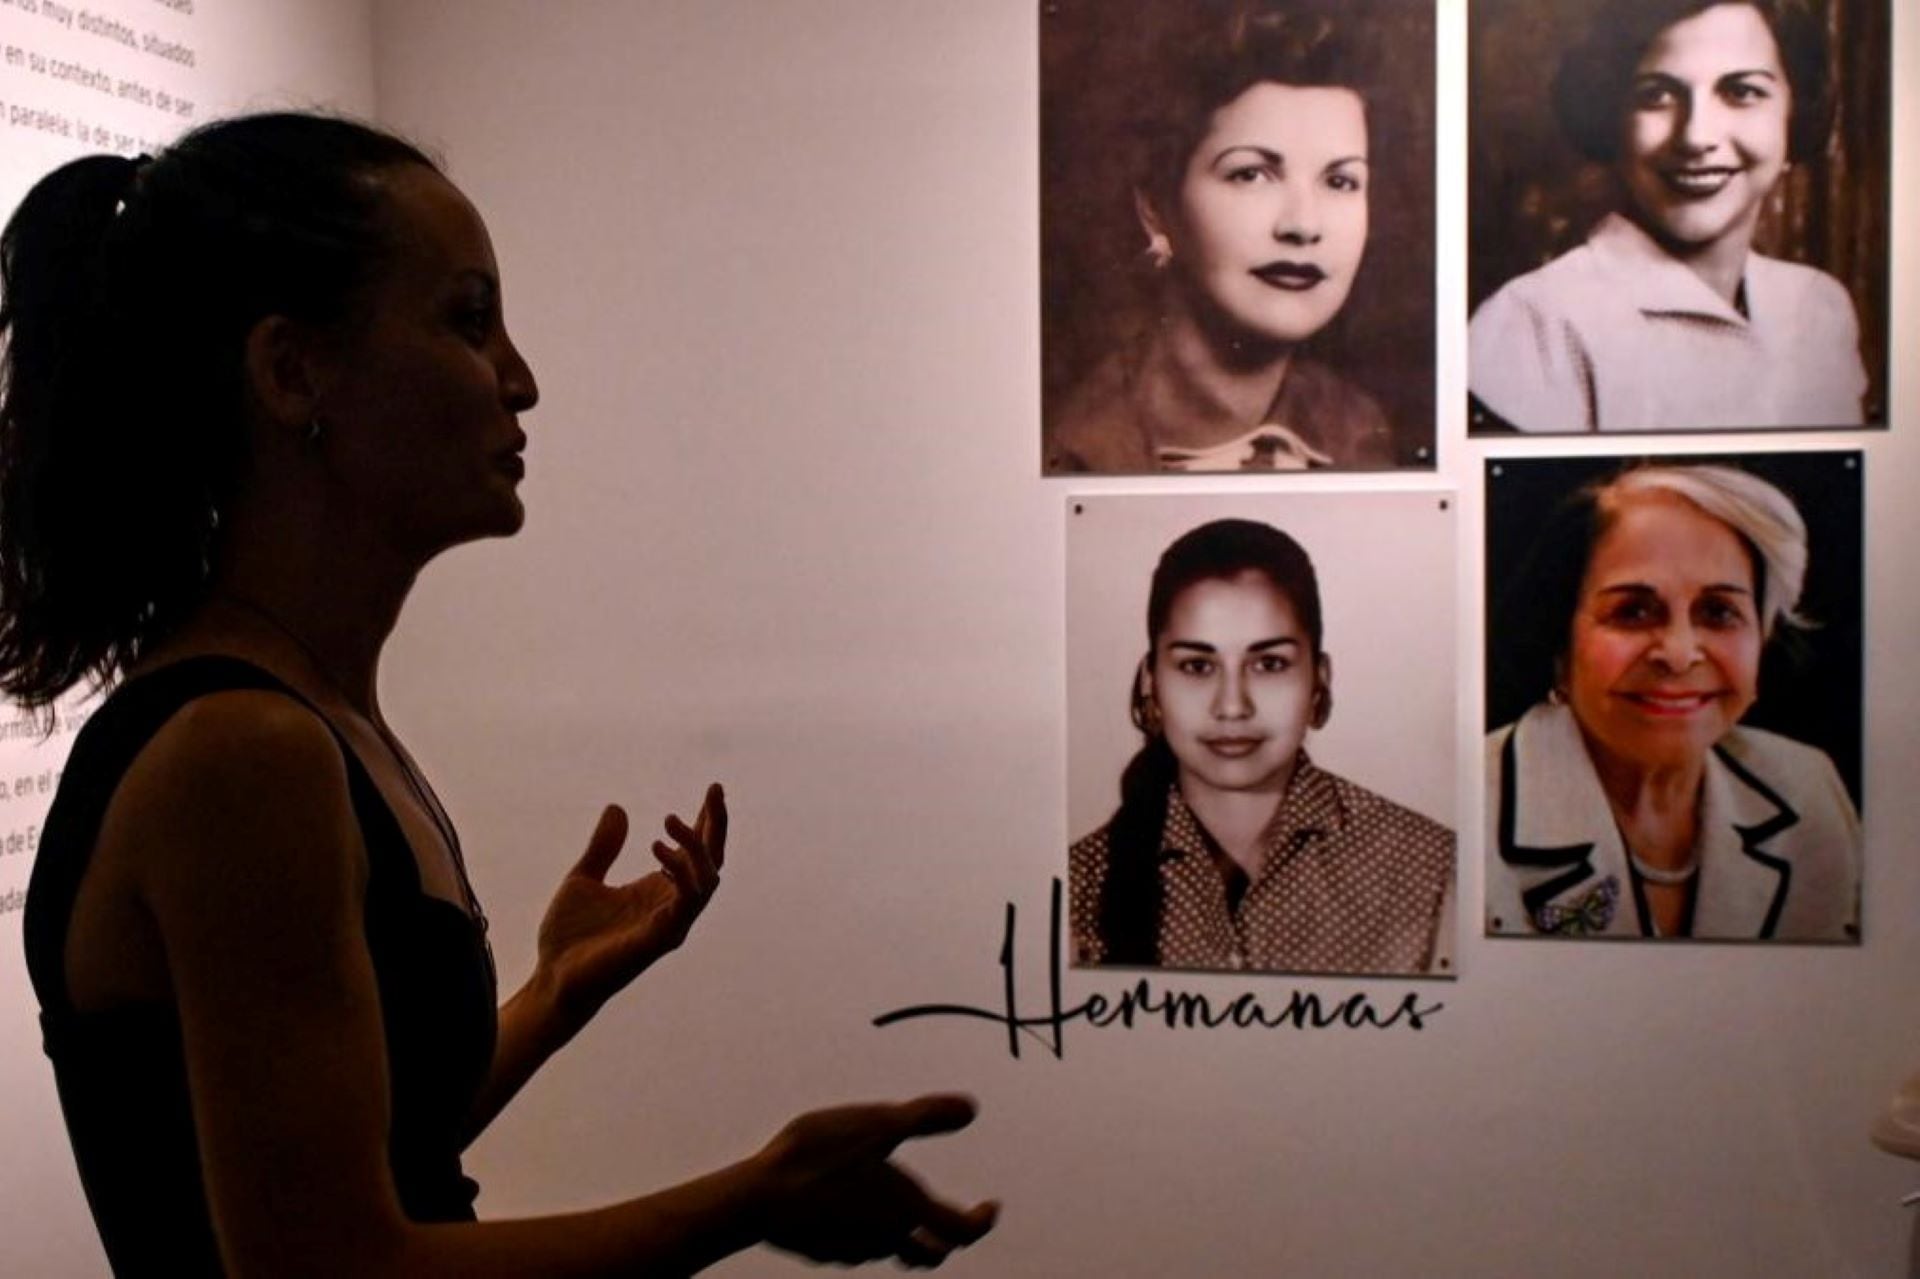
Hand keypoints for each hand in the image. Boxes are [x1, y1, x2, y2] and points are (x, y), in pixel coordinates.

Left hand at [534, 783, 726, 1032]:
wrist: (552, 979)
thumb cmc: (570, 937)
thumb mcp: (583, 878)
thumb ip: (604, 847)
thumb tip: (617, 808)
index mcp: (658, 891)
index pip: (695, 852)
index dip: (706, 821)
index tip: (713, 789)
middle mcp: (671, 906)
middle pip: (712, 862)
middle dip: (717, 825)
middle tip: (715, 791)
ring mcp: (669, 924)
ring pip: (706, 881)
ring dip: (696, 848)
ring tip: (669, 820)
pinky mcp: (659, 939)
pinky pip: (686, 905)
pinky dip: (682, 876)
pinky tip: (660, 852)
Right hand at [752, 1094, 997, 1268]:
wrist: (758, 1197)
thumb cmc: (820, 1157)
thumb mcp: (879, 1124)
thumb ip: (926, 1116)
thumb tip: (970, 1109)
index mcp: (906, 1210)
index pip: (961, 1231)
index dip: (982, 1221)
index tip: (990, 1208)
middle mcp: (884, 1238)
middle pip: (928, 1254)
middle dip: (945, 1241)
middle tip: (953, 1222)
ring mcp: (851, 1249)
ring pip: (890, 1250)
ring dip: (904, 1235)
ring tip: (900, 1209)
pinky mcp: (822, 1249)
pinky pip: (854, 1246)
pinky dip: (865, 1231)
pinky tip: (851, 1208)